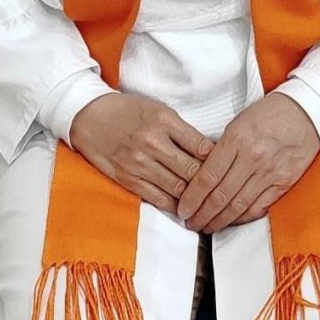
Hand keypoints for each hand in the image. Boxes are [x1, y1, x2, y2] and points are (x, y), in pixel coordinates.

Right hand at [69, 93, 213, 214]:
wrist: (91, 117)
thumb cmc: (129, 112)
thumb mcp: (159, 111)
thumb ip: (183, 131)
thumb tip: (210, 153)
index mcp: (164, 121)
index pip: (201, 147)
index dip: (218, 162)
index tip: (228, 169)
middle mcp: (152, 142)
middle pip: (192, 170)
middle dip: (210, 184)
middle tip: (224, 192)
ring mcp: (139, 162)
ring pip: (177, 188)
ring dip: (195, 199)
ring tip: (209, 204)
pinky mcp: (128, 178)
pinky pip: (157, 198)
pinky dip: (174, 205)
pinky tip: (185, 208)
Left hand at [178, 93, 319, 232]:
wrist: (305, 113)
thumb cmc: (268, 114)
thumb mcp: (238, 123)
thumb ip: (221, 149)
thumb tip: (202, 177)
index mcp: (237, 139)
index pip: (208, 177)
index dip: (192, 198)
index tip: (183, 209)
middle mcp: (253, 158)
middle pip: (221, 195)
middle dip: (202, 214)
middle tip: (190, 224)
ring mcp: (270, 172)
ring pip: (239, 205)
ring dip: (219, 220)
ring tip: (206, 227)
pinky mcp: (284, 183)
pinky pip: (259, 207)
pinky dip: (242, 218)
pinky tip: (231, 222)